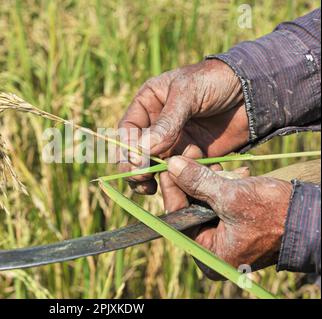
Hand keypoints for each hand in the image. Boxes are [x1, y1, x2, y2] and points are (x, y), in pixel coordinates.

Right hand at [118, 59, 248, 211]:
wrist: (254, 89)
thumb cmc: (216, 80)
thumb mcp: (188, 93)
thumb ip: (167, 121)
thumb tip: (143, 150)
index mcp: (149, 104)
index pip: (128, 130)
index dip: (126, 148)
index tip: (134, 162)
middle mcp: (157, 125)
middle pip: (138, 153)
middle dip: (137, 168)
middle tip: (142, 180)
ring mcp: (175, 142)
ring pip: (157, 167)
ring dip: (155, 179)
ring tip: (153, 189)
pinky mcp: (194, 155)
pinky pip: (181, 172)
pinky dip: (181, 181)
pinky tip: (185, 185)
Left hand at [168, 156, 292, 279]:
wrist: (313, 218)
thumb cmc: (275, 214)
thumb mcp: (232, 196)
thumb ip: (199, 182)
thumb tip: (172, 165)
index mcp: (209, 254)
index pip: (179, 216)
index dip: (173, 187)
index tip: (169, 164)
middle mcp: (214, 250)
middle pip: (190, 207)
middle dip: (194, 180)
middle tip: (191, 155)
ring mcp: (225, 237)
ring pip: (205, 201)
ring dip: (212, 180)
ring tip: (222, 167)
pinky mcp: (236, 224)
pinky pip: (221, 202)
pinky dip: (226, 186)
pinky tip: (237, 174)